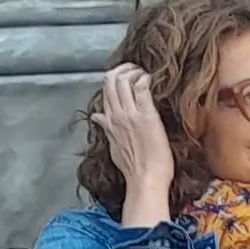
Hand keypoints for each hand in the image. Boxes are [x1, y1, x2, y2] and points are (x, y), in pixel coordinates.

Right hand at [88, 64, 175, 212]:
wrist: (145, 179)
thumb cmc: (133, 168)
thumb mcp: (113, 146)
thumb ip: (106, 128)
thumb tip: (97, 117)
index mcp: (109, 121)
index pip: (105, 90)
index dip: (115, 78)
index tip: (126, 76)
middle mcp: (116, 115)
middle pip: (111, 80)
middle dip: (123, 69)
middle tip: (136, 69)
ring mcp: (130, 114)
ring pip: (123, 80)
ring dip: (135, 71)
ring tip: (145, 73)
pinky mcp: (146, 115)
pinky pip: (141, 87)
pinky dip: (145, 78)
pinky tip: (152, 79)